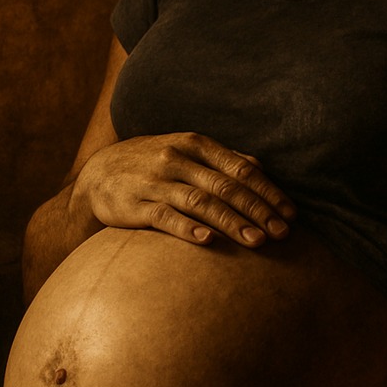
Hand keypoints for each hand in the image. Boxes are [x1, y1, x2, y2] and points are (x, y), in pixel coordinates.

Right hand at [71, 133, 294, 248]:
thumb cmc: (150, 164)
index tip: (290, 214)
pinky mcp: (135, 205)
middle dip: (257, 210)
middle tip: (282, 234)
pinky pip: (165, 217)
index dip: (268, 191)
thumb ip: (219, 159)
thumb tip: (258, 164)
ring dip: (231, 223)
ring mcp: (154, 182)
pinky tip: (208, 242)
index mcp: (193, 144)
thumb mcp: (184, 151)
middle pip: (225, 186)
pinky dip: (188, 229)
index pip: (240, 168)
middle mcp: (176, 159)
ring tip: (256, 242)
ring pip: (201, 203)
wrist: (96, 175)